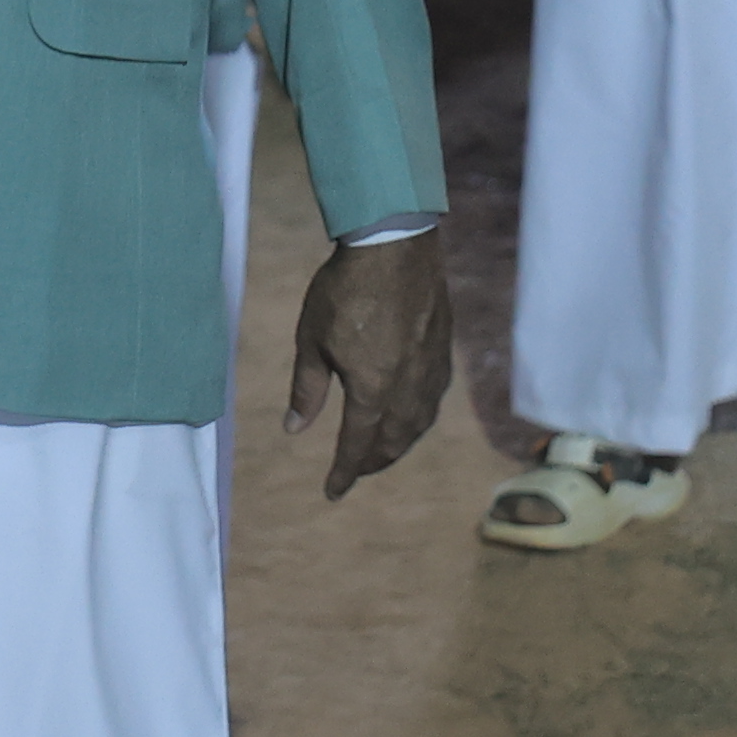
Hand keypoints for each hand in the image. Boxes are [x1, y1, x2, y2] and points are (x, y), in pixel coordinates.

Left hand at [284, 231, 453, 500]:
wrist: (395, 244)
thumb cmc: (345, 289)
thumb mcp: (312, 339)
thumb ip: (306, 389)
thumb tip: (294, 429)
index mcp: (372, 389)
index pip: (357, 444)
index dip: (344, 471)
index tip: (332, 491)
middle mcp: (407, 387)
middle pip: (394, 440)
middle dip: (373, 461)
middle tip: (356, 471)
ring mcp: (430, 368)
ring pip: (419, 423)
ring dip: (399, 443)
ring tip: (383, 450)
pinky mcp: (443, 349)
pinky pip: (434, 397)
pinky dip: (420, 416)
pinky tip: (412, 412)